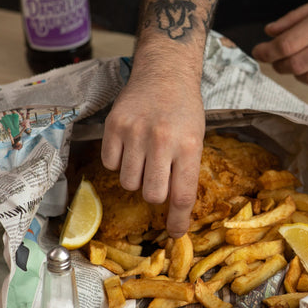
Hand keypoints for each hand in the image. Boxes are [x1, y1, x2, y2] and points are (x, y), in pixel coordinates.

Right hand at [101, 61, 204, 237]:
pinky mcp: (113, 126)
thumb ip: (185, 170)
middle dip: (155, 194)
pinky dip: (120, 162)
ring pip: (129, 183)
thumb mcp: (197, 138)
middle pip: (152, 195)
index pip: (182, 196)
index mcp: (189, 146)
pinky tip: (130, 145)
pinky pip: (111, 165)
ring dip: (137, 178)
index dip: (178, 220)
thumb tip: (175, 207)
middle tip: (158, 177)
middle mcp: (162, 141)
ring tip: (144, 156)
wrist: (165, 73)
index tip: (174, 233)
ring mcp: (135, 133)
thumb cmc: (185, 109)